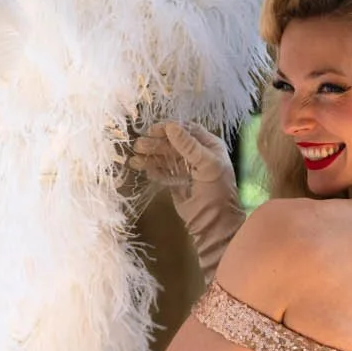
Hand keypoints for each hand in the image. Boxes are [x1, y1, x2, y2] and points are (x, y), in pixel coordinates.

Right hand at [129, 120, 244, 280]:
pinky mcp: (178, 183)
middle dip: (156, 143)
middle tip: (139, 145)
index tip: (152, 130)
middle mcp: (198, 155)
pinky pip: (163, 172)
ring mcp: (187, 169)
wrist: (214, 224)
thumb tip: (170, 126)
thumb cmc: (217, 192)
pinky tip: (142, 168)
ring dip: (150, 156)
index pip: (187, 130)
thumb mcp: (207, 165)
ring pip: (166, 157)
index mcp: (209, 146)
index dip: (170, 129)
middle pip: (173, 143)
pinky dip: (153, 169)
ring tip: (135, 159)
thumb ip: (189, 146)